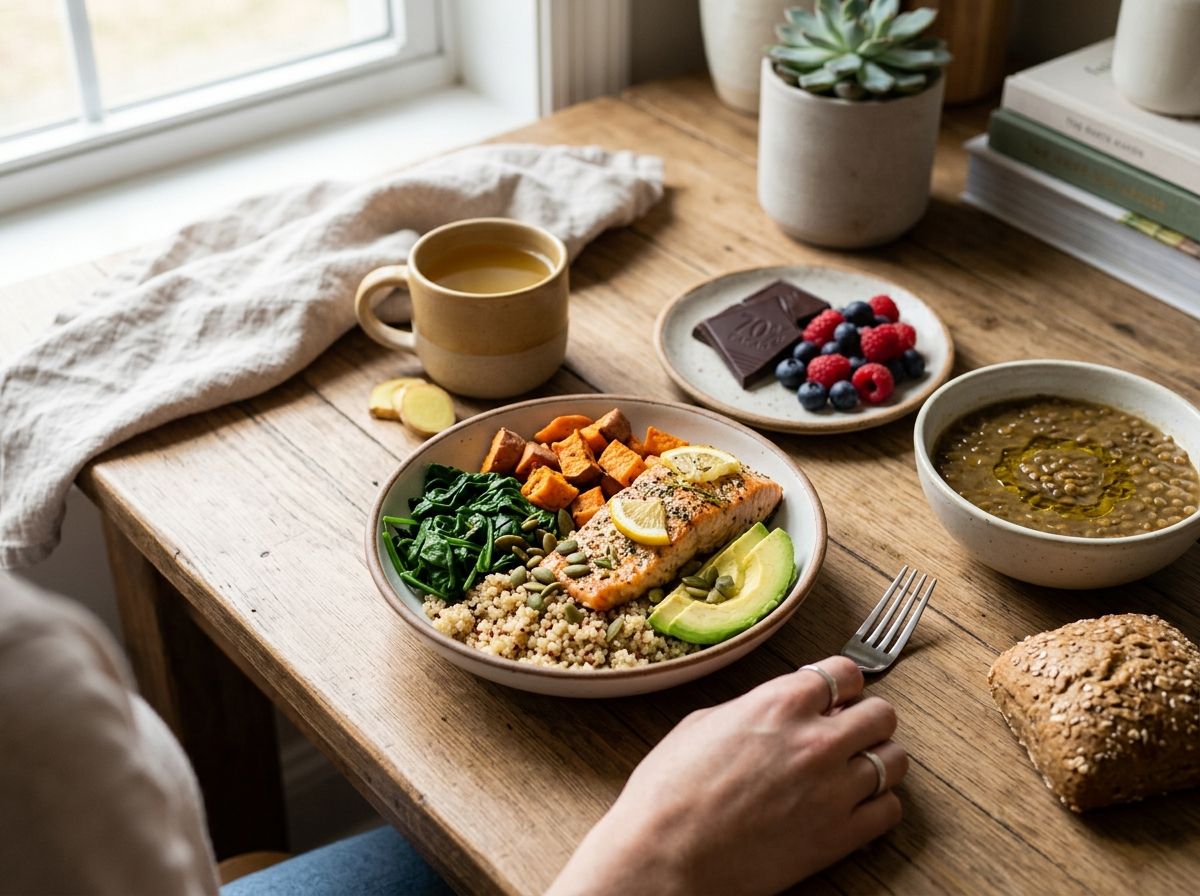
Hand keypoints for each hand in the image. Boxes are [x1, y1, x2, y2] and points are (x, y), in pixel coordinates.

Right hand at [548, 657, 905, 895]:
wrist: (664, 855)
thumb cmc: (669, 791)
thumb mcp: (704, 723)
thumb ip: (755, 709)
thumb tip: (780, 710)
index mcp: (779, 703)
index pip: (845, 672)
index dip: (843, 683)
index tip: (836, 695)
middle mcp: (816, 740)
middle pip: (881, 714)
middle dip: (866, 720)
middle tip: (849, 733)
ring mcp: (832, 790)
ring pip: (894, 761)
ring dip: (877, 761)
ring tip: (853, 771)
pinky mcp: (838, 837)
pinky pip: (889, 811)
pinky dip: (877, 806)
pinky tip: (853, 807)